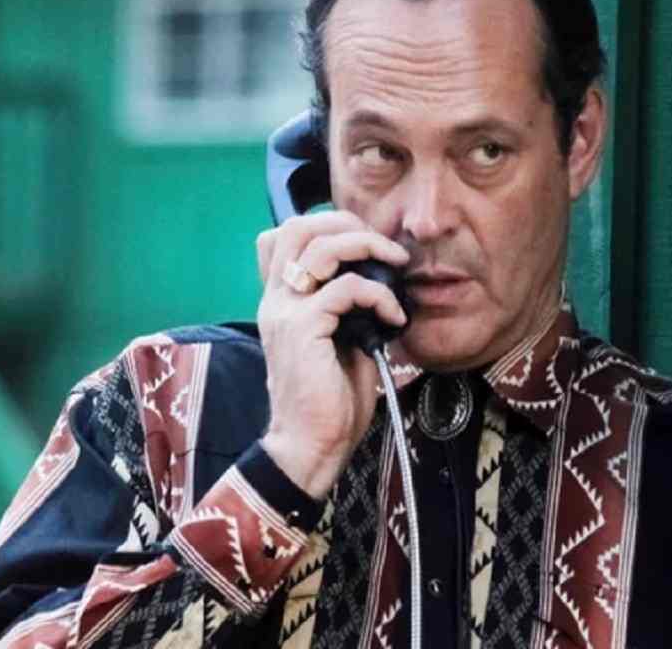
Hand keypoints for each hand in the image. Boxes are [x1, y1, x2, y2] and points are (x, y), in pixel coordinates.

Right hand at [254, 211, 409, 497]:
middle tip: (384, 249)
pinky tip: (394, 317)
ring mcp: (285, 311)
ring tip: (395, 268)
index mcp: (281, 300)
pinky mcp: (303, 329)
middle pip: (297, 227)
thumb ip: (347, 309)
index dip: (327, 227)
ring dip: (367, 248)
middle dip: (348, 225)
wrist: (310, 446)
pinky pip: (346, 289)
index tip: (367, 248)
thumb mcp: (340, 342)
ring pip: (320, 246)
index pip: (283, 235)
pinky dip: (379, 295)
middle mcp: (276, 299)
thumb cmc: (330, 401)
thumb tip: (380, 283)